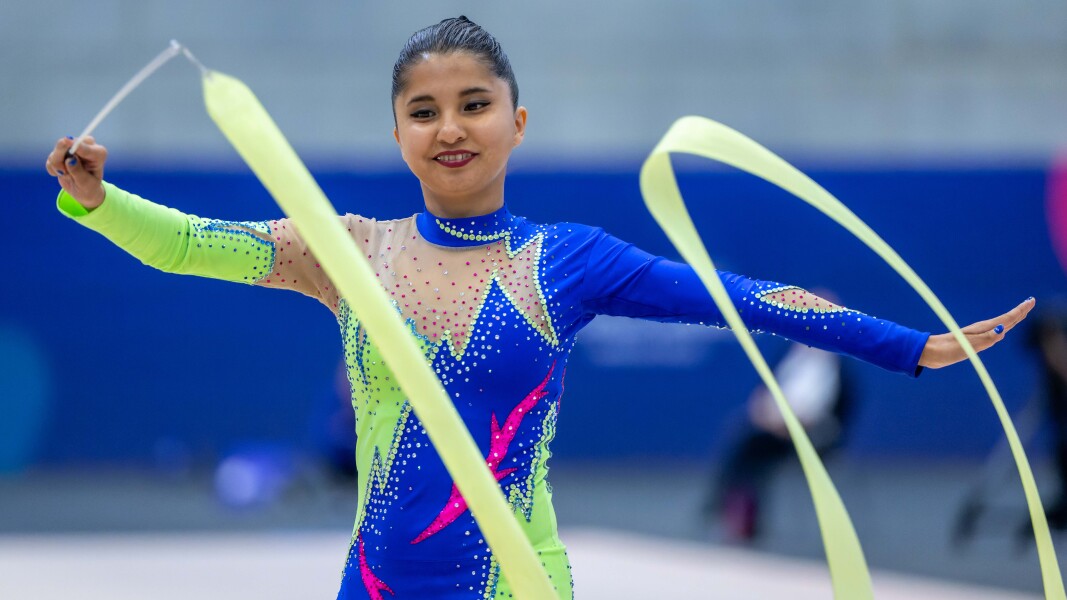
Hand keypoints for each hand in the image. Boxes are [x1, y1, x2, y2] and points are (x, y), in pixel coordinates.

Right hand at [45, 136, 107, 208]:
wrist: (84, 191)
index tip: (66, 141)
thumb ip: (78, 172)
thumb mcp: (86, 184)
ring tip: (68, 176)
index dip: (75, 144)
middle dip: (60, 157)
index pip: (85, 146)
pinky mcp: (61, 152)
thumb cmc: (89, 187)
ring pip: (56, 152)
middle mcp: (86, 146)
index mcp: (98, 153)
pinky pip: (51, 158)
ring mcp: (72, 147)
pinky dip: (53, 169)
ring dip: (57, 166)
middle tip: (63, 172)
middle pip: (67, 144)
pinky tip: (64, 174)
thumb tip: (69, 160)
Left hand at [918, 297, 1035, 368]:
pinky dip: (1001, 328)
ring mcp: (977, 335)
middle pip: (1005, 319)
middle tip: (1031, 302)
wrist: (931, 353)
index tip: (1031, 300)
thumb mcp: (968, 346)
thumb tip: (1003, 331)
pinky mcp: (973, 341)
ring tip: (1020, 313)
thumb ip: (986, 339)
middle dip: (1019, 311)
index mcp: (983, 330)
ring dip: (1012, 318)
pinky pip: (992, 332)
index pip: (1006, 319)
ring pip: (1000, 325)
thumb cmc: (948, 350)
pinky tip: (1001, 329)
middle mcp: (982, 330)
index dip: (1020, 311)